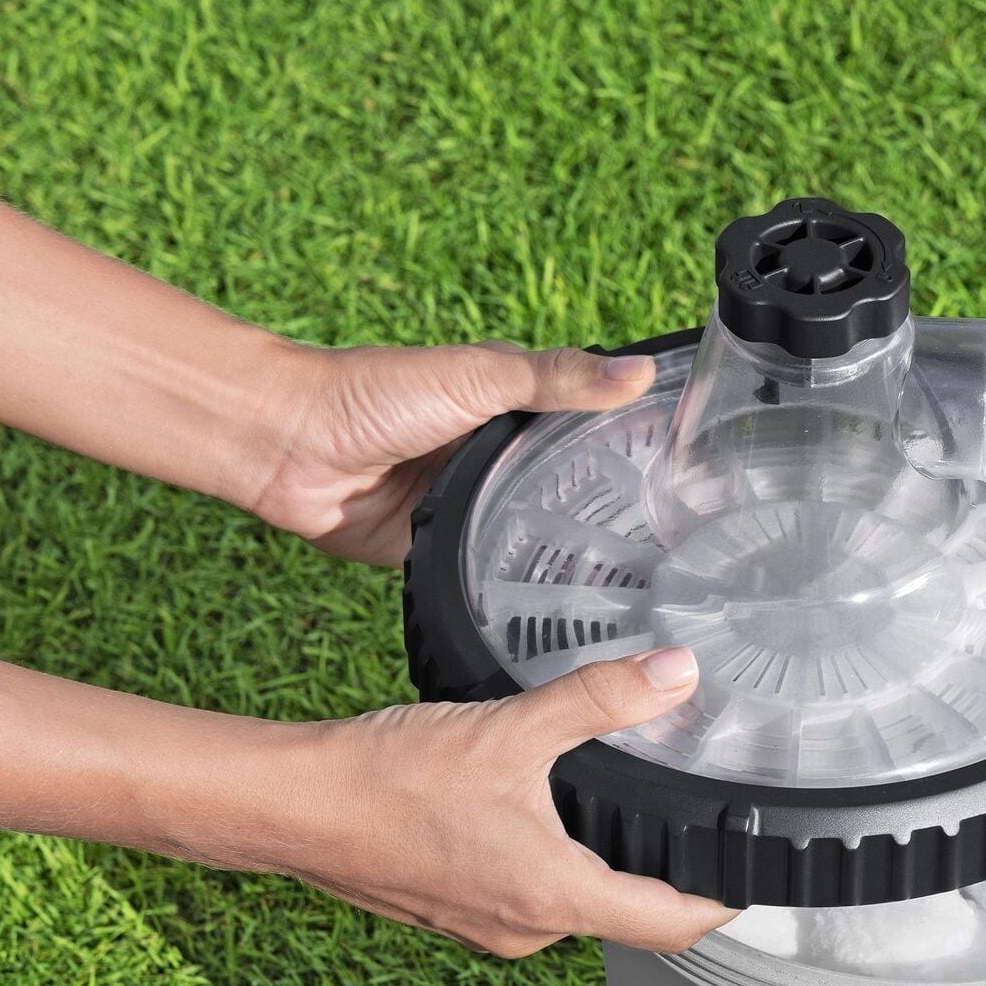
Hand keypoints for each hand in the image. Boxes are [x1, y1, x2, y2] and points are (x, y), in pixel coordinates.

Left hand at [251, 340, 658, 564]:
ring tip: (640, 591)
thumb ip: (555, 379)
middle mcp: (499, 458)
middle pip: (569, 488)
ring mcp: (473, 506)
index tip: (696, 478)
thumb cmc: (376, 394)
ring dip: (567, 556)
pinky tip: (564, 611)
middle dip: (613, 515)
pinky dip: (515, 587)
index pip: (592, 427)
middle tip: (682, 552)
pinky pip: (489, 572)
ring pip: (534, 534)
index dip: (637, 447)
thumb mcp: (478, 378)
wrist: (289, 447)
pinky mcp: (443, 549)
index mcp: (515, 408)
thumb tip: (639, 374)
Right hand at [283, 645, 730, 955]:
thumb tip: (677, 674)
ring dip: (600, 861)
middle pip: (629, 913)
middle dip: (664, 870)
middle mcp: (527, 930)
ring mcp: (487, 927)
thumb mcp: (511, 727)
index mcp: (555, 899)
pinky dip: (547, 861)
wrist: (291, 805)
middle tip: (696, 818)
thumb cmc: (388, 779)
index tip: (755, 870)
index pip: (675, 925)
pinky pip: (524, 894)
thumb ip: (601, 698)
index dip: (724, 899)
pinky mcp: (453, 912)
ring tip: (622, 802)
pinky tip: (537, 809)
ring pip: (573, 902)